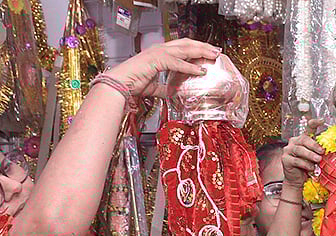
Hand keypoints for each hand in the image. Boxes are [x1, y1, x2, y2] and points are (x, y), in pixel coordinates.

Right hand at [105, 38, 221, 98]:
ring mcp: (158, 52)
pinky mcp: (157, 60)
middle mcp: (159, 49)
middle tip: (216, 50)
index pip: (181, 46)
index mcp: (159, 53)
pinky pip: (178, 62)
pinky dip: (190, 66)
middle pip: (186, 43)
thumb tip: (173, 93)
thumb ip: (165, 88)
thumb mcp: (154, 87)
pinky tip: (200, 70)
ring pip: (185, 49)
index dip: (196, 48)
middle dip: (203, 46)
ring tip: (213, 55)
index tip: (208, 52)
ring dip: (201, 51)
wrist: (119, 84)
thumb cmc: (132, 84)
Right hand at [283, 119, 324, 188]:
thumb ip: (319, 152)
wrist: (297, 180)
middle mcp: (294, 142)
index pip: (308, 128)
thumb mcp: (315, 157)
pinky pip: (296, 160)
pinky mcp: (285, 159)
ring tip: (318, 160)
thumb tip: (329, 150)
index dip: (314, 123)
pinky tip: (310, 168)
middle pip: (304, 139)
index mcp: (302, 139)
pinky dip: (305, 164)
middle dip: (314, 145)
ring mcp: (288, 150)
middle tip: (322, 151)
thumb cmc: (307, 167)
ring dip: (310, 155)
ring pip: (300, 150)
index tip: (322, 121)